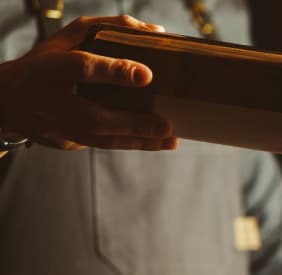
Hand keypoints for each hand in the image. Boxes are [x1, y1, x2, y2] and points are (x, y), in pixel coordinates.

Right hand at [0, 15, 175, 150]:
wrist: (7, 101)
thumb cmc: (46, 63)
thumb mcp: (68, 37)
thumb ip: (108, 28)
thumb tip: (154, 31)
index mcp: (51, 68)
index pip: (82, 67)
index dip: (113, 71)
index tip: (145, 75)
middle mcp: (53, 101)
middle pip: (95, 117)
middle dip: (134, 124)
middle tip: (166, 126)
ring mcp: (58, 127)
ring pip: (101, 140)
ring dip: (139, 141)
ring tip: (170, 141)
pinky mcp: (66, 142)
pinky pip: (101, 143)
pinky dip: (128, 142)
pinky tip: (154, 142)